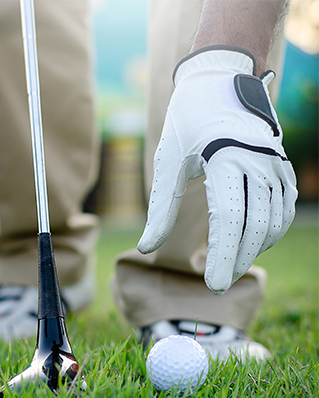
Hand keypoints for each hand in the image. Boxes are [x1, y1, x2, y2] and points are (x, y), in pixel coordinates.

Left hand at [139, 47, 294, 292]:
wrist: (221, 80)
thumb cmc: (188, 121)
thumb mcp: (167, 159)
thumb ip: (160, 206)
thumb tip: (146, 248)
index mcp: (225, 158)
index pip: (228, 218)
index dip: (223, 255)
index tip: (213, 284)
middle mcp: (257, 162)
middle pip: (254, 224)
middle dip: (237, 258)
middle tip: (216, 282)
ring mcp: (274, 163)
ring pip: (273, 219)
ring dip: (254, 247)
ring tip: (230, 265)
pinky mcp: (281, 165)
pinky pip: (283, 206)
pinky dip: (270, 229)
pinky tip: (251, 242)